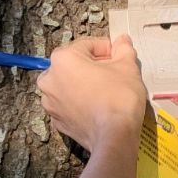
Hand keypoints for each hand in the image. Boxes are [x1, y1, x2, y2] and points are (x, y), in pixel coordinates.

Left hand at [38, 35, 149, 159]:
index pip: (87, 45)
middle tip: (114, 74)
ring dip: (85, 84)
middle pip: (75, 64)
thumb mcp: (127, 67)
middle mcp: (49, 78)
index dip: (107, 49)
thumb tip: (122, 41)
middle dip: (94, 66)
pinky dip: (80, 102)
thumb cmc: (118, 97)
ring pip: (69, 84)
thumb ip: (123, 49)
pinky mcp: (56, 120)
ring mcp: (50, 101)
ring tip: (105, 91)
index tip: (119, 57)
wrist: (114, 137)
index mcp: (63, 59)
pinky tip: (97, 106)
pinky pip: (68, 104)